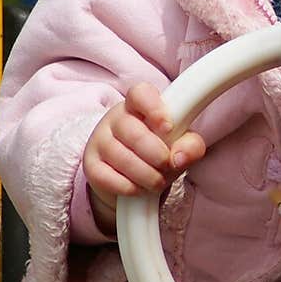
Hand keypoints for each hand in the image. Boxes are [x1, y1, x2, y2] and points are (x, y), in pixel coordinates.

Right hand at [83, 82, 205, 233]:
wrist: (131, 179)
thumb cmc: (158, 152)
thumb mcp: (179, 146)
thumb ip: (190, 146)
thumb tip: (180, 157)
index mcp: (138, 105)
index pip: (140, 93)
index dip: (154, 109)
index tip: (168, 127)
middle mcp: (115, 119)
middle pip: (134, 133)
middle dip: (157, 155)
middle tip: (166, 165)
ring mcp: (99, 141)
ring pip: (122, 158)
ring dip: (147, 176)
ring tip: (156, 180)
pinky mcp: (90, 166)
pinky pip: (109, 179)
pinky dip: (130, 188)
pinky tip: (138, 188)